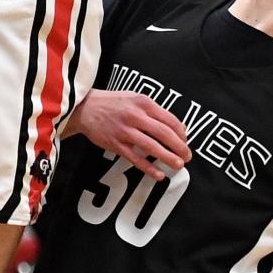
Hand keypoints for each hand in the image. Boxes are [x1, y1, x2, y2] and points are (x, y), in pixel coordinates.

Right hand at [70, 90, 189, 179]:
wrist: (84, 107)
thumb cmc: (112, 103)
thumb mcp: (134, 98)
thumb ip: (154, 110)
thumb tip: (178, 126)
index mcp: (143, 102)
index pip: (169, 119)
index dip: (181, 132)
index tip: (185, 141)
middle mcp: (135, 116)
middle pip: (163, 133)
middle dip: (179, 146)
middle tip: (187, 156)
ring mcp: (125, 131)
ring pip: (151, 146)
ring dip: (168, 157)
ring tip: (178, 165)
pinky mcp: (116, 144)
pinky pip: (135, 158)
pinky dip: (148, 167)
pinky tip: (158, 175)